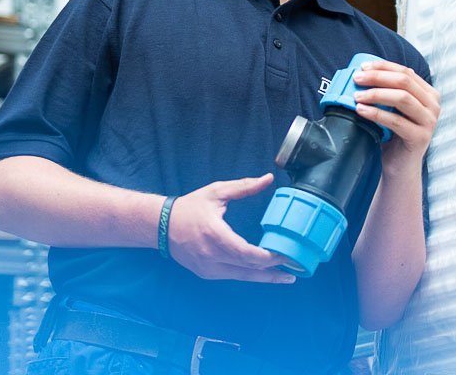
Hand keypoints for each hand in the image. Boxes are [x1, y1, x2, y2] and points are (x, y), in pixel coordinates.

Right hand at [167, 173, 295, 283]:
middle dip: (273, 270)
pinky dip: (249, 274)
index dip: (269, 258)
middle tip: (294, 269)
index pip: (247, 254)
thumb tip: (268, 179)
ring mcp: (207, 268)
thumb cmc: (190, 207)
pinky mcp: (206, 273)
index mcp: (215, 235)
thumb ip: (244, 187)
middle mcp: (211, 256)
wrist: (160, 225)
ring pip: (242, 277)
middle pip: (249, 269)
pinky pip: (232, 276)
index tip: (287, 255)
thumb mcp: (217, 192)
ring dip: (264, 277)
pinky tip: (263, 273)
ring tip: (285, 277)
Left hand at [352, 61, 440, 179]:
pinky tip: (361, 111)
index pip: (405, 72)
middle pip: (404, 82)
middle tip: (357, 79)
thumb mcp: (393, 109)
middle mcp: (433, 105)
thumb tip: (362, 72)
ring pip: (402, 98)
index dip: (383, 66)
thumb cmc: (393, 135)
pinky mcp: (421, 137)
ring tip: (357, 96)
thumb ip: (388, 91)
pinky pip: (396, 121)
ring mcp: (429, 121)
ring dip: (376, 94)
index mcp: (429, 94)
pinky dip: (376, 113)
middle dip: (377, 77)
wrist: (399, 167)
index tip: (362, 67)